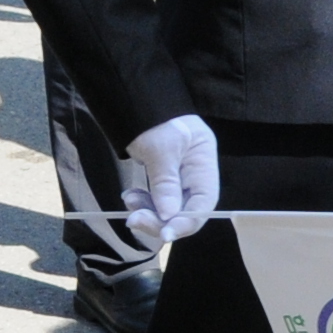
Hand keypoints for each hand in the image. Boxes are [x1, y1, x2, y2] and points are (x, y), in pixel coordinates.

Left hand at [122, 114, 220, 242]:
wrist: (133, 99)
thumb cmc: (152, 117)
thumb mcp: (160, 148)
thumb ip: (166, 182)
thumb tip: (168, 215)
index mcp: (204, 162)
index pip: (204, 202)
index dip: (186, 221)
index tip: (165, 233)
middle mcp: (195, 172)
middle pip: (186, 210)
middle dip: (161, 219)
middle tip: (134, 220)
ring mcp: (180, 176)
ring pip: (169, 209)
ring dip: (149, 212)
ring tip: (129, 202)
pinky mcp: (164, 178)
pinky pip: (158, 200)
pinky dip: (144, 203)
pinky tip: (130, 197)